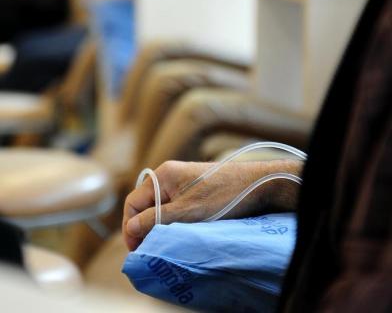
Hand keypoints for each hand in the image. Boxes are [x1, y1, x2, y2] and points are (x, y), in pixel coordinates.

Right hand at [123, 159, 301, 250]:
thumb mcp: (186, 212)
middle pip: (145, 205)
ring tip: (165, 243)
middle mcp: (169, 176)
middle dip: (145, 227)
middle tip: (151, 250)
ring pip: (160, 207)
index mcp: (162, 175)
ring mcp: (182, 182)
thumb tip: (130, 230)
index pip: (133, 202)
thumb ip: (155, 219)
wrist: (256, 184)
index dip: (131, 227)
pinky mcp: (194, 190)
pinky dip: (172, 221)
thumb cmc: (222, 195)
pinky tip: (179, 232)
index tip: (138, 249)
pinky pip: (174, 207)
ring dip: (159, 226)